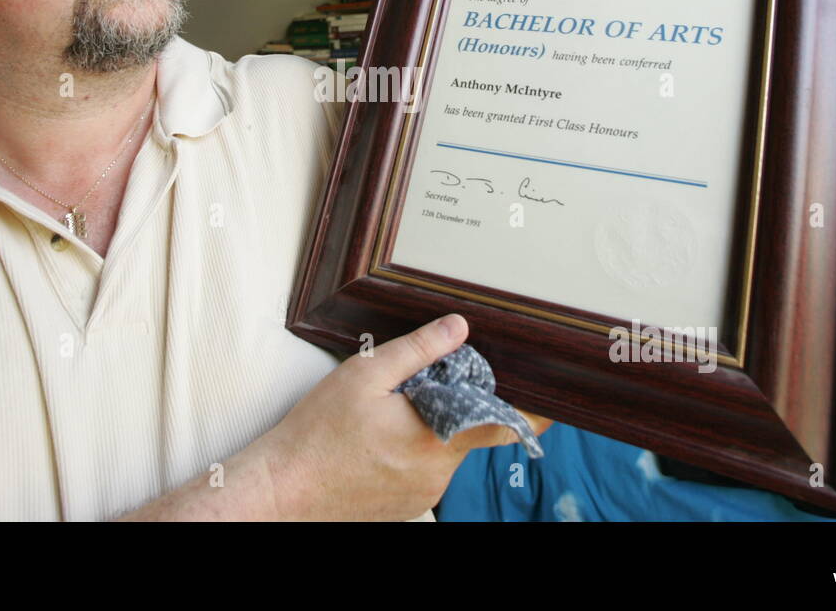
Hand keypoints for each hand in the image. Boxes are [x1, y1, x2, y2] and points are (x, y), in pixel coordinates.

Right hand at [253, 313, 552, 520]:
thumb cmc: (318, 433)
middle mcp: (438, 474)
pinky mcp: (405, 508)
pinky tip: (376, 443)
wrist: (283, 490)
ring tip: (384, 418)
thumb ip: (418, 350)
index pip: (505, 424)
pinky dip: (411, 453)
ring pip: (443, 452)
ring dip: (429, 430)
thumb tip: (459, 327)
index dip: (531, 412)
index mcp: (438, 438)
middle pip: (468, 432)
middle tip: (417, 390)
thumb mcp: (366, 375)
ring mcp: (422, 496)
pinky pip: (424, 472)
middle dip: (455, 407)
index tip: (552, 401)